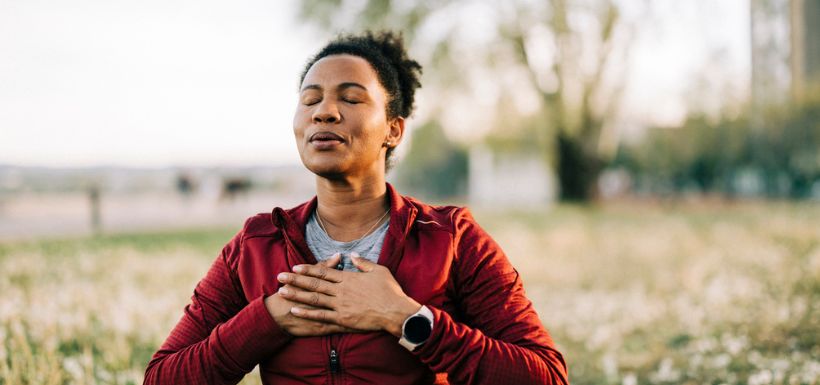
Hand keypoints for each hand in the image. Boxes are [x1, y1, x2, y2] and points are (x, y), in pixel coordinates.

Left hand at [276, 253, 420, 336]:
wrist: (396, 311)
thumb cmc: (390, 291)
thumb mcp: (379, 271)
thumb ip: (363, 263)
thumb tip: (352, 255)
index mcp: (348, 278)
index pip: (324, 271)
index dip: (308, 269)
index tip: (295, 267)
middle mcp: (341, 290)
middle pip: (314, 283)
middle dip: (296, 279)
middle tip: (280, 277)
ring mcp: (340, 305)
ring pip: (314, 298)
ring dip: (297, 294)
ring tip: (282, 292)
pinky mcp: (342, 319)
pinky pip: (321, 316)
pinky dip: (307, 313)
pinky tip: (295, 310)